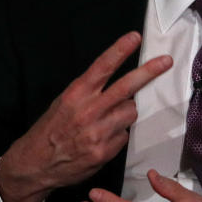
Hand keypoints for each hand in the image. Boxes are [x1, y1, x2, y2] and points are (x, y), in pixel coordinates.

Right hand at [0, 32, 171, 201]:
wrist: (36, 164)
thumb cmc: (51, 129)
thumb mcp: (64, 103)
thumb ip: (90, 93)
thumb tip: (120, 87)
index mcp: (76, 94)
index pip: (102, 67)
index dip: (120, 50)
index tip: (135, 37)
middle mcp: (88, 111)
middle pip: (126, 87)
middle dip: (149, 72)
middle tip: (166, 61)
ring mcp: (98, 132)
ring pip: (130, 112)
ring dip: (125, 113)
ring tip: (108, 119)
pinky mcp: (104, 152)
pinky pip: (124, 136)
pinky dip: (118, 135)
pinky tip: (102, 139)